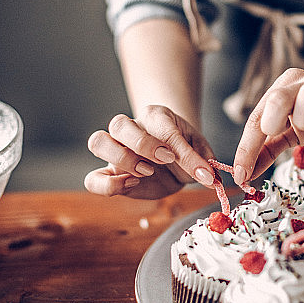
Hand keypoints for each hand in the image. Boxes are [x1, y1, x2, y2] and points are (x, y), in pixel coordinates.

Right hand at [84, 105, 217, 198]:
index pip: (164, 129)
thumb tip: (211, 178)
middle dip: (142, 145)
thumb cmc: (184, 149)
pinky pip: (92, 178)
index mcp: (157, 117)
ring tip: (146, 172)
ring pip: (98, 142)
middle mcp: (131, 128)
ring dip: (121, 159)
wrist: (172, 156)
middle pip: (119, 124)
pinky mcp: (109, 173)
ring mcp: (116, 150)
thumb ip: (205, 162)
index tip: (198, 169)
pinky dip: (106, 185)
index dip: (179, 149)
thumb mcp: (199, 151)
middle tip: (164, 161)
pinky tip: (130, 186)